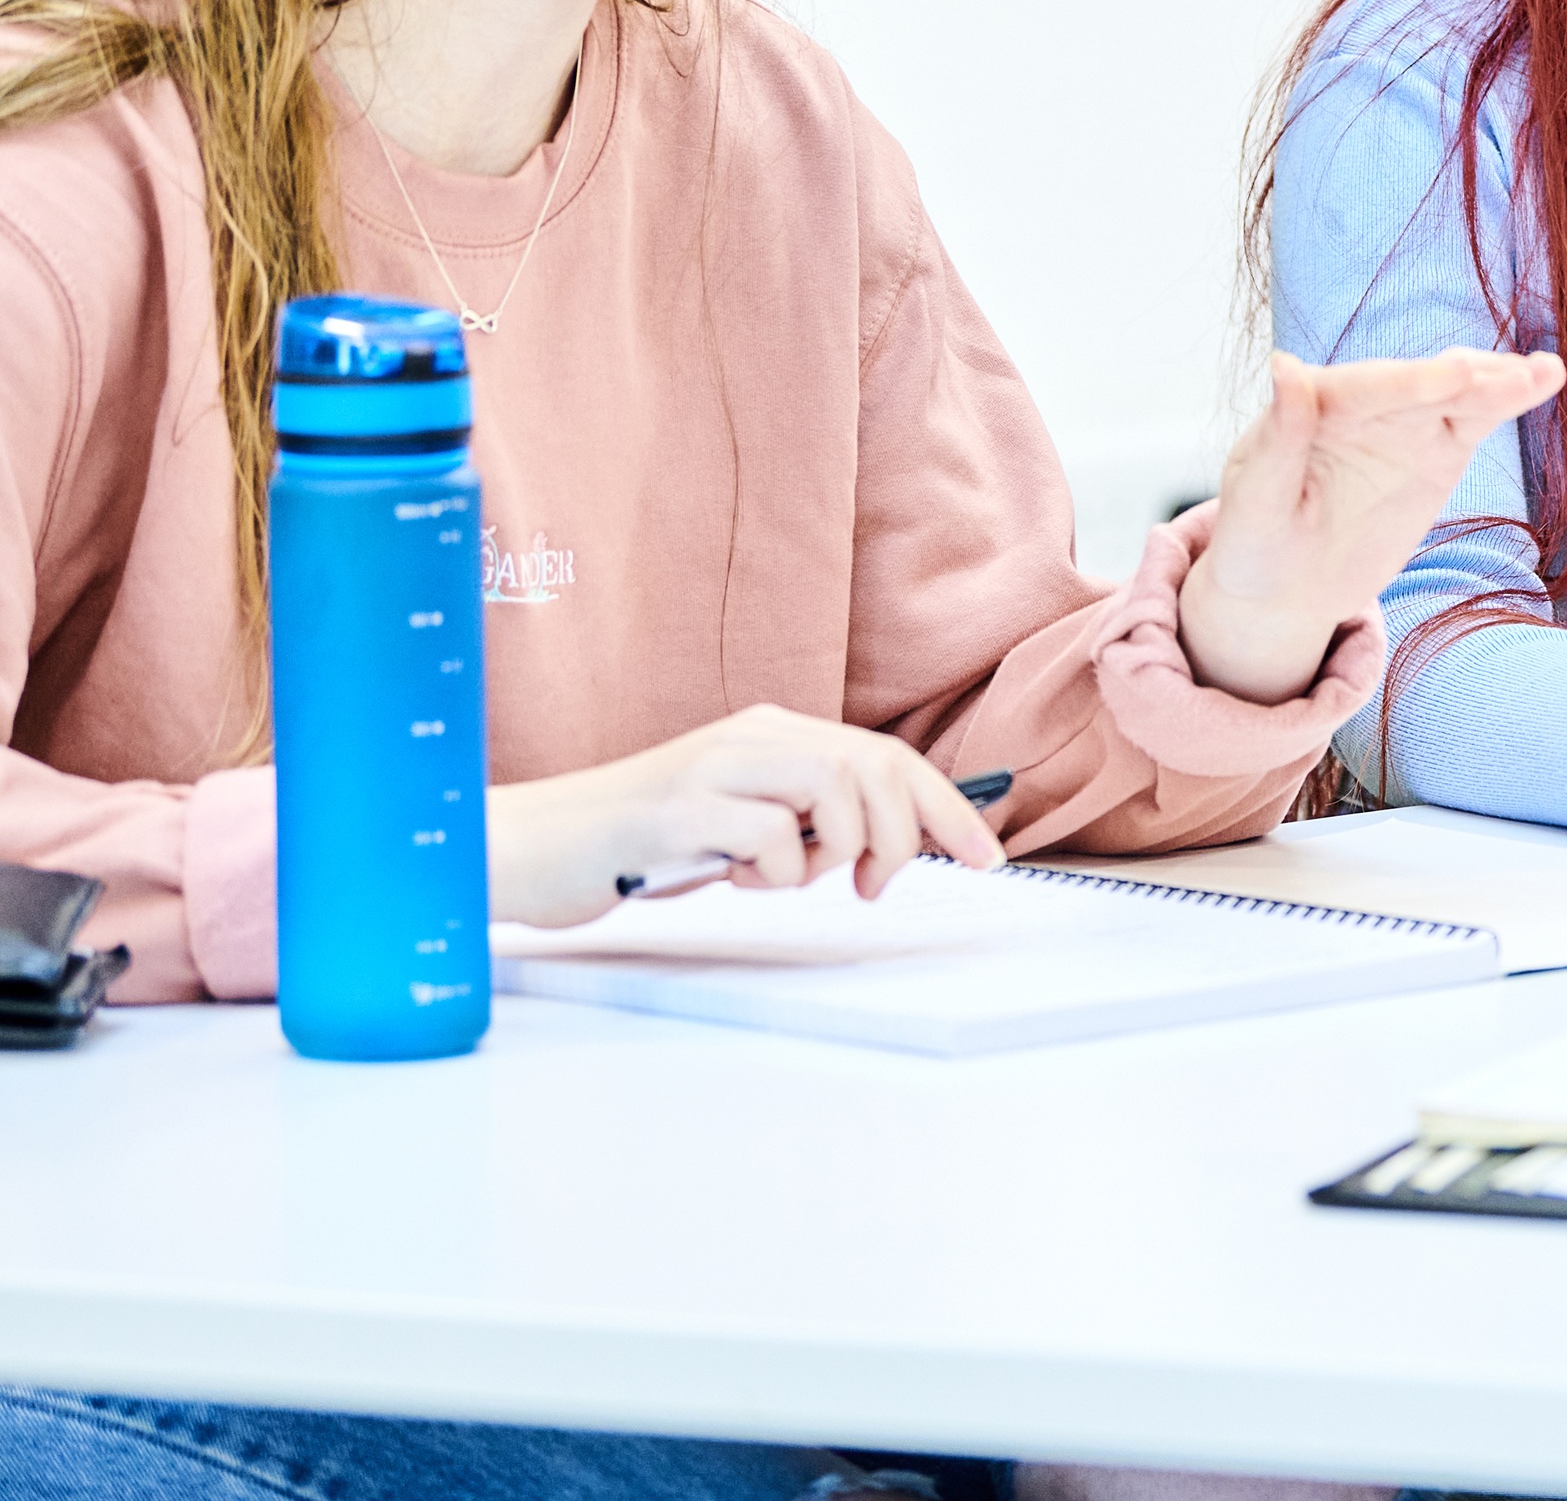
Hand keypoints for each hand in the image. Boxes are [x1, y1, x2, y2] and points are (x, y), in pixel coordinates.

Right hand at [488, 703, 1001, 929]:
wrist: (526, 847)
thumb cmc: (634, 847)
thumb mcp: (736, 829)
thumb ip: (803, 825)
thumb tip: (885, 848)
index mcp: (770, 735)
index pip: (885, 756)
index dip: (946, 805)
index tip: (984, 855)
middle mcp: (751, 737)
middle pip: (876, 766)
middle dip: (910, 832)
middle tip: (877, 887)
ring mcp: (714, 766)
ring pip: (837, 787)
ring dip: (840, 849)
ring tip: (794, 880)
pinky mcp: (678, 808)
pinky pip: (770, 834)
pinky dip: (772, 873)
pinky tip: (729, 880)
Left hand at [1178, 347, 1564, 701]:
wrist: (1287, 590)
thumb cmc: (1255, 549)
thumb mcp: (1254, 507)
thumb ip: (1279, 439)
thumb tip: (1285, 365)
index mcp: (1309, 408)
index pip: (1365, 389)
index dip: (1412, 382)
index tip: (1458, 373)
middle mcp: (1360, 404)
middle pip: (1418, 385)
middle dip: (1463, 380)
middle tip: (1510, 375)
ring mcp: (1403, 424)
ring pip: (1455, 395)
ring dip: (1499, 382)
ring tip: (1543, 373)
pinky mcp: (1437, 450)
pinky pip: (1476, 419)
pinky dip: (1510, 400)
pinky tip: (1545, 378)